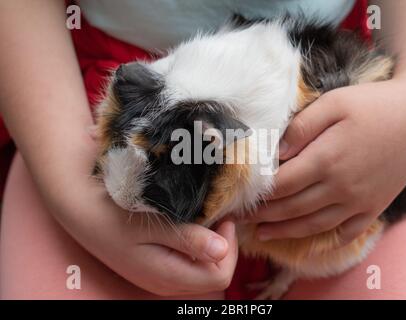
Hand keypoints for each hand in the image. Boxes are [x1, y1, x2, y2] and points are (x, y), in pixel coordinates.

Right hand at [42, 144, 237, 296]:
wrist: (80, 209)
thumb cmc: (113, 213)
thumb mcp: (151, 224)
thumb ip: (187, 239)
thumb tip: (222, 250)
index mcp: (167, 275)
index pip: (220, 274)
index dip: (229, 247)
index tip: (222, 218)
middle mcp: (165, 283)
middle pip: (214, 275)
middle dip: (223, 245)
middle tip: (217, 215)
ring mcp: (159, 277)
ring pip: (202, 270)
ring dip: (210, 245)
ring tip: (204, 217)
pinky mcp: (155, 267)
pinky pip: (188, 264)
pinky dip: (197, 246)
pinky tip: (189, 225)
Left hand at [245, 78, 405, 244]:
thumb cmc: (373, 104)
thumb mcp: (334, 103)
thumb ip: (301, 127)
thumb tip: (275, 153)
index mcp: (326, 159)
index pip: (281, 184)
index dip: (258, 194)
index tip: (240, 198)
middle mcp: (340, 187)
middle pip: (292, 208)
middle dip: (263, 215)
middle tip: (240, 219)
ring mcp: (359, 201)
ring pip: (313, 224)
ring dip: (284, 231)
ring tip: (262, 233)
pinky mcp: (374, 206)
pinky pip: (346, 232)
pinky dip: (324, 240)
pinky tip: (307, 241)